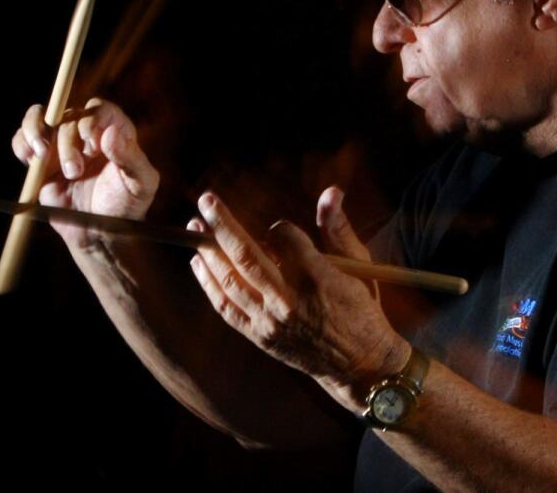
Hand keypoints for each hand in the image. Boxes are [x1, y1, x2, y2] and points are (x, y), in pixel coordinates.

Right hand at [11, 97, 159, 248]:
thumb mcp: (141, 185)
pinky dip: (21, 143)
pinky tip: (30, 158)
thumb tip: (111, 134)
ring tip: (41, 155)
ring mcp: (62, 144)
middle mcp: (87, 133)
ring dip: (36, 131)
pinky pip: (23, 138)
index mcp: (115, 132)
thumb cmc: (125, 207)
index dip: (92, 120)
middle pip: (69, 116)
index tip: (91, 143)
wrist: (99, 233)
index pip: (100, 109)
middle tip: (74, 172)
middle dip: (68, 143)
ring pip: (41, 117)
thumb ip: (131, 159)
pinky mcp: (41, 159)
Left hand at [186, 190, 409, 412]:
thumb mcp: (359, 266)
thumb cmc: (361, 309)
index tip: (281, 232)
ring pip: (231, 280)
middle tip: (206, 200)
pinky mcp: (260, 336)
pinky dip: (209, 284)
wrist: (358, 365)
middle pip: (246, 254)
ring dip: (209, 251)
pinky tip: (199, 263)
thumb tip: (331, 191)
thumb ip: (338, 228)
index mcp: (318, 277)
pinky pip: (227, 308)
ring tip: (195, 227)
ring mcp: (271, 320)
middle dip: (223, 224)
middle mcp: (290, 299)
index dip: (278, 228)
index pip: (282, 236)